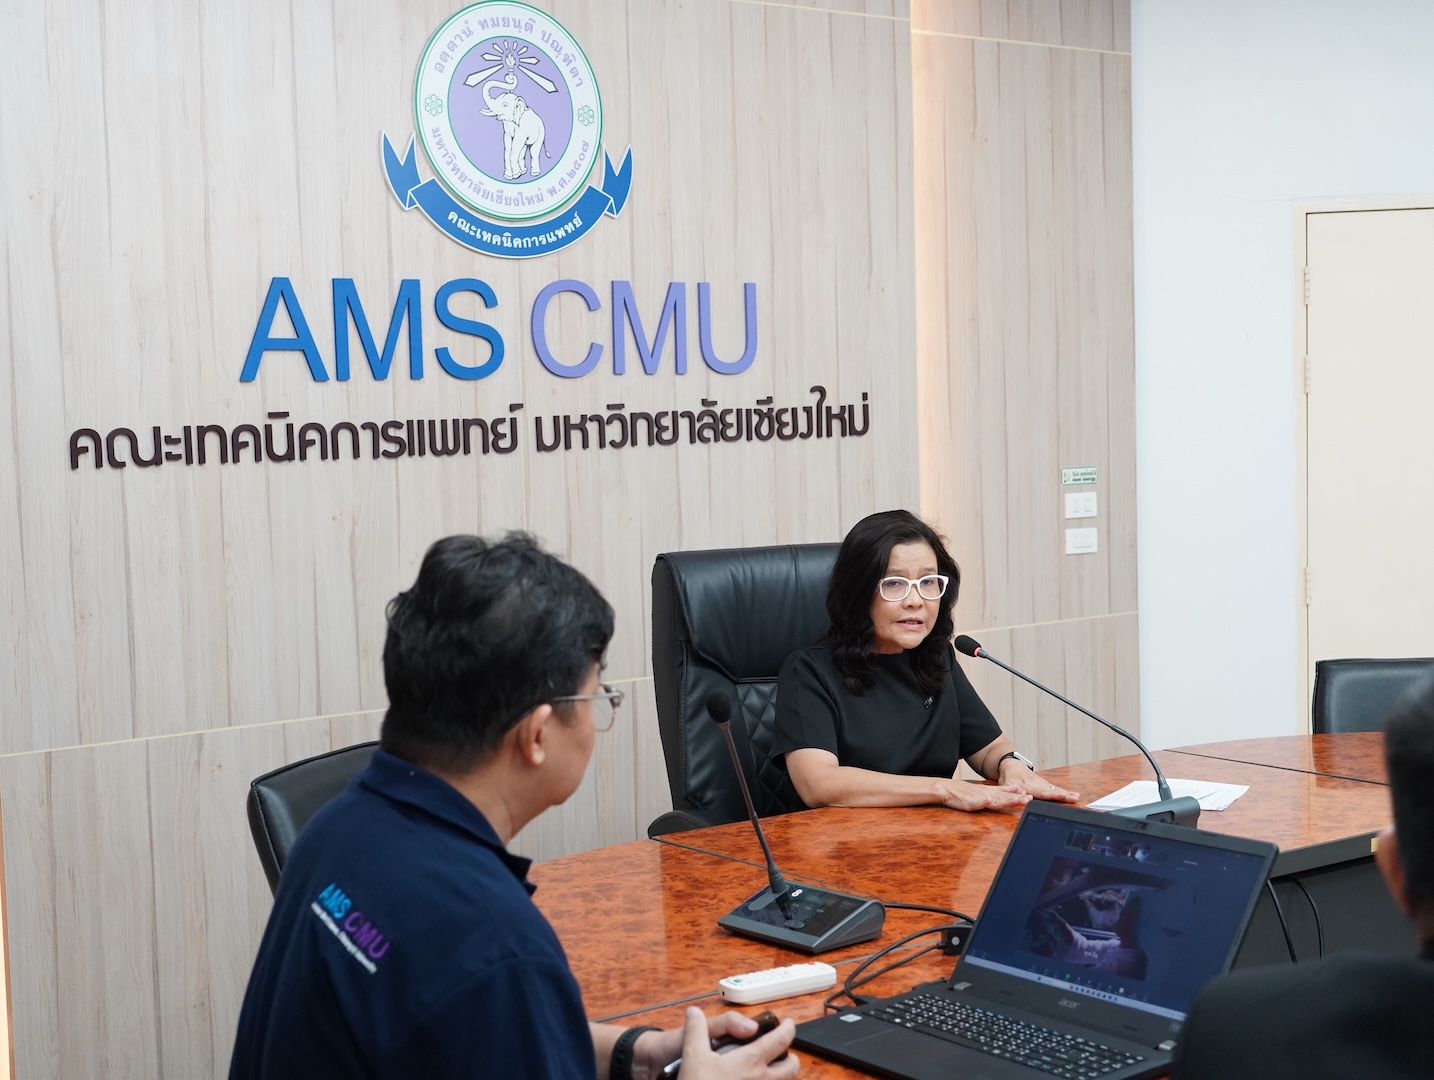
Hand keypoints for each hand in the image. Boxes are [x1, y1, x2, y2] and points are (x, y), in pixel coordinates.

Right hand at [654, 1006, 798, 1079]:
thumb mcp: (693, 1056)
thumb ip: (696, 1030)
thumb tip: (694, 1011)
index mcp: (751, 1061)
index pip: (780, 1040)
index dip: (788, 1029)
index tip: (789, 1024)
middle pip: (792, 1067)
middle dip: (791, 1057)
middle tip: (784, 1051)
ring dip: (783, 1076)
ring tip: (771, 1071)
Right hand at [935, 778, 1030, 811]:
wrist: (947, 789)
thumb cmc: (965, 793)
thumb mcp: (985, 791)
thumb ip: (1000, 791)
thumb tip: (1016, 789)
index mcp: (991, 792)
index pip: (1007, 794)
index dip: (1019, 796)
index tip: (1031, 797)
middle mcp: (987, 794)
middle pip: (1003, 797)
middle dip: (1016, 799)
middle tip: (1028, 799)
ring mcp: (978, 798)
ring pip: (993, 800)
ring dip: (1004, 799)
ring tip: (1014, 800)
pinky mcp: (968, 802)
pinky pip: (975, 802)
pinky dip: (982, 801)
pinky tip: (987, 801)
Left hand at [998, 762, 1078, 803]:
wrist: (1012, 765)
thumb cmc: (1009, 777)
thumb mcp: (1006, 783)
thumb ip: (1013, 790)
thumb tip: (1024, 796)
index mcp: (1029, 785)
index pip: (1043, 792)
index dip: (1053, 794)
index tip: (1062, 796)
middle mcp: (1038, 784)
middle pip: (1052, 790)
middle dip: (1064, 794)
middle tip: (1075, 797)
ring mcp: (1043, 783)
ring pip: (1056, 788)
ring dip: (1067, 793)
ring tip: (1077, 796)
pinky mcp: (1045, 784)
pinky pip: (1055, 788)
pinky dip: (1065, 791)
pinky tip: (1074, 794)